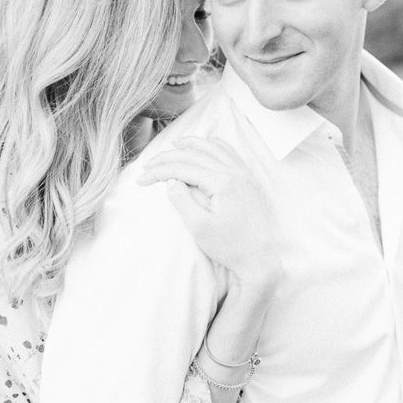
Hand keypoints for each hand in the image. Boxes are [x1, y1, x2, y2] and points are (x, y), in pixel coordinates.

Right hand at [138, 136, 282, 287]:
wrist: (261, 258)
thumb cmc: (231, 247)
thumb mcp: (200, 228)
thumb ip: (182, 201)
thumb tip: (171, 181)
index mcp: (222, 182)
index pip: (183, 168)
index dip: (159, 171)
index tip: (141, 180)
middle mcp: (234, 172)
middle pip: (195, 154)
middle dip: (169, 157)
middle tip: (149, 164)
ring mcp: (244, 174)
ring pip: (214, 148)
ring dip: (192, 144)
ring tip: (175, 144)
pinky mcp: (249, 180)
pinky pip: (231, 153)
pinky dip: (215, 146)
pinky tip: (208, 145)